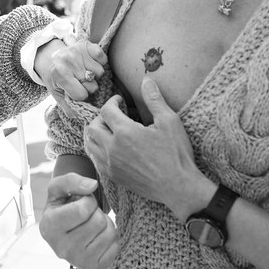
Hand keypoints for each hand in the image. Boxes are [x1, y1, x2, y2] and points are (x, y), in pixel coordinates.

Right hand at [39, 173, 118, 268]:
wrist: (65, 230)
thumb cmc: (62, 205)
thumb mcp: (59, 188)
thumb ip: (72, 180)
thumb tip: (92, 185)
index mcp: (49, 227)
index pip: (82, 210)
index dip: (88, 201)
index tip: (81, 202)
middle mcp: (62, 248)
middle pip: (97, 222)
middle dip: (97, 212)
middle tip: (88, 215)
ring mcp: (78, 261)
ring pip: (109, 234)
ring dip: (105, 223)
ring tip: (93, 224)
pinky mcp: (93, 268)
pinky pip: (115, 247)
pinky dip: (111, 238)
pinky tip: (98, 236)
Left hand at [42, 39, 106, 117]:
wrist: (49, 56)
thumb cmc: (55, 77)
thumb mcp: (56, 93)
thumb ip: (67, 107)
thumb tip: (79, 116)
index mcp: (59, 75)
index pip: (81, 95)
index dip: (80, 96)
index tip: (74, 91)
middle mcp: (68, 61)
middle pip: (92, 85)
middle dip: (88, 87)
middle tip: (79, 81)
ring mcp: (78, 51)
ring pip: (100, 72)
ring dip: (94, 75)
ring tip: (84, 72)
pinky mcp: (87, 44)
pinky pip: (103, 58)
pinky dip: (100, 62)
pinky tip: (90, 63)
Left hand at [85, 77, 209, 219]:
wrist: (178, 187)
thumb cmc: (176, 154)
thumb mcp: (169, 122)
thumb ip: (155, 100)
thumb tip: (146, 80)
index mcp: (125, 132)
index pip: (106, 110)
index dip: (112, 101)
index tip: (121, 101)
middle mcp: (112, 148)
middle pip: (93, 126)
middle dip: (101, 116)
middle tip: (114, 114)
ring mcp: (111, 164)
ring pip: (90, 144)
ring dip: (96, 133)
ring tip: (110, 130)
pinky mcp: (113, 176)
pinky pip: (96, 159)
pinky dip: (98, 150)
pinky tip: (111, 147)